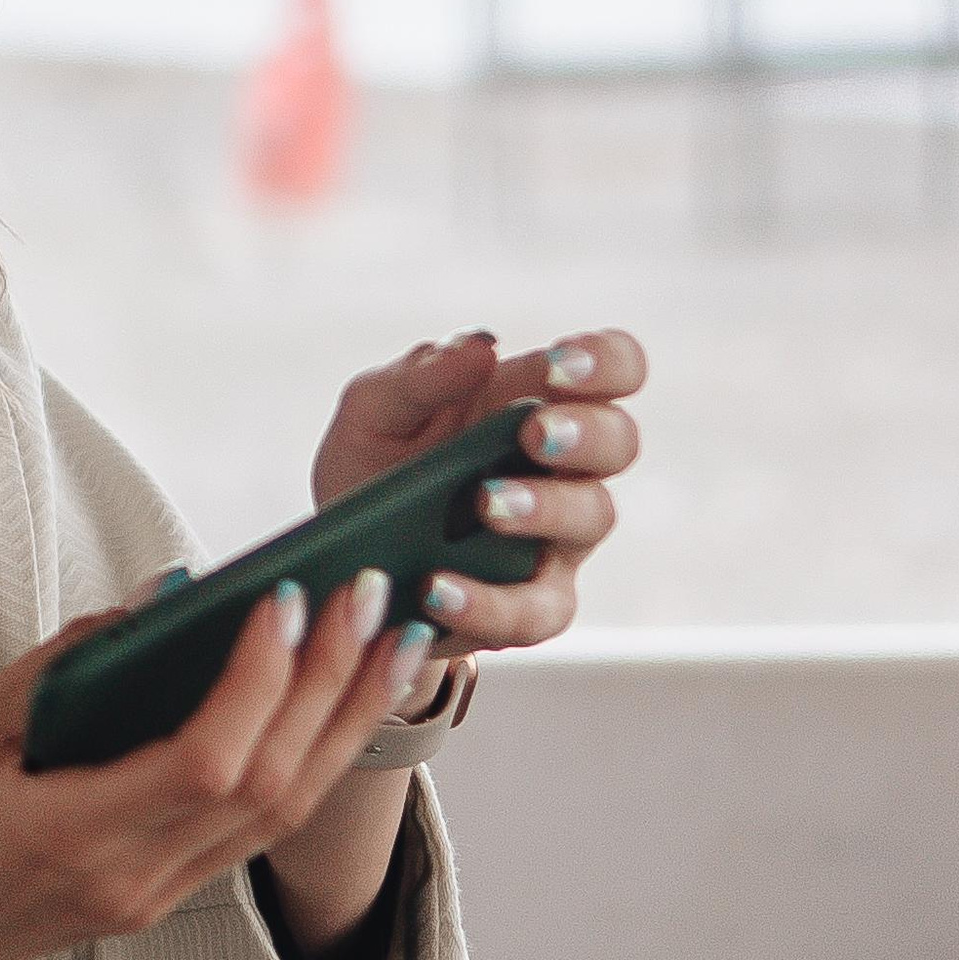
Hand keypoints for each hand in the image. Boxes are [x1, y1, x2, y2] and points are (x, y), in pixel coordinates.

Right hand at [0, 562, 429, 959]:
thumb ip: (62, 665)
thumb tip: (158, 601)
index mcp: (74, 838)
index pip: (206, 763)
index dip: (258, 681)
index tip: (283, 600)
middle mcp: (134, 879)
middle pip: (270, 785)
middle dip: (330, 685)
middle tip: (368, 594)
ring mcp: (157, 895)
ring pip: (283, 813)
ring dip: (344, 723)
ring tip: (389, 641)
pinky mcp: (165, 894)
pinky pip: (260, 827)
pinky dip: (310, 757)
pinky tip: (338, 702)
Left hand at [311, 324, 645, 659]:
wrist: (339, 561)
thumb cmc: (372, 465)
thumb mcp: (373, 411)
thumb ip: (419, 376)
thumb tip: (482, 348)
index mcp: (533, 401)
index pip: (613, 368)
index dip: (607, 362)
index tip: (561, 366)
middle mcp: (561, 468)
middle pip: (619, 440)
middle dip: (586, 432)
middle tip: (533, 432)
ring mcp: (554, 540)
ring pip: (593, 517)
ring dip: (547, 507)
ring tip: (486, 505)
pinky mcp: (528, 607)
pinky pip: (537, 611)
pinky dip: (490, 604)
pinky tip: (439, 588)